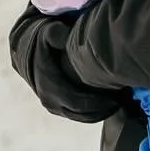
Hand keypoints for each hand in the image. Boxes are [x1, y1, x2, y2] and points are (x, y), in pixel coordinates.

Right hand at [8, 6, 131, 122]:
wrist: (27, 52)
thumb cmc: (42, 42)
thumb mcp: (46, 33)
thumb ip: (55, 33)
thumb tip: (63, 34)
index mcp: (49, 85)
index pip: (76, 101)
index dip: (97, 101)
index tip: (115, 96)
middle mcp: (50, 100)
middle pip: (82, 112)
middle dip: (102, 108)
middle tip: (122, 99)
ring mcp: (54, 106)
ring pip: (82, 117)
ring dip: (100, 112)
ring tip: (118, 103)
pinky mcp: (58, 109)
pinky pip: (79, 116)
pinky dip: (94, 113)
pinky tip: (108, 105)